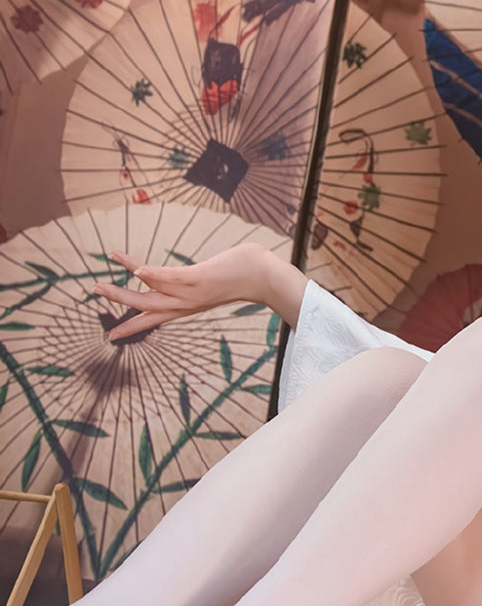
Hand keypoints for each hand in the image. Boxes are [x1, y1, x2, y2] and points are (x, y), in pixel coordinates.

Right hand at [94, 243, 287, 340]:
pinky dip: (151, 274)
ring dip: (122, 290)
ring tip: (99, 285)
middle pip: (144, 308)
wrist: (263, 277)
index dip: (131, 326)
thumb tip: (187, 274)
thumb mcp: (209, 282)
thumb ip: (192, 281)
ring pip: (149, 295)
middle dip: (118, 302)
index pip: (153, 319)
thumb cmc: (239, 274)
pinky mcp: (197, 278)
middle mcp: (185, 304)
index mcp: (186, 307)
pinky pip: (168, 277)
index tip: (110, 337)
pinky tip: (134, 269)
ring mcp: (190, 292)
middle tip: (94, 292)